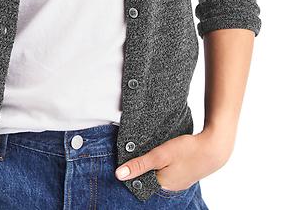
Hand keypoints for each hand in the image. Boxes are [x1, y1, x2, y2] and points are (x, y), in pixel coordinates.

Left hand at [115, 130, 231, 191]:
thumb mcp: (160, 155)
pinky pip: (170, 169)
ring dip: (156, 161)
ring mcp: (179, 181)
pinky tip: (168, 151)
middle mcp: (170, 186)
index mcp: (162, 184)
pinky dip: (166, 161)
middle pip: (150, 175)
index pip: (140, 178)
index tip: (131, 154)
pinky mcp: (186, 173)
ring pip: (160, 171)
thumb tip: (119, 175)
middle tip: (144, 147)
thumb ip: (140, 165)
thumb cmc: (187, 151)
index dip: (134, 167)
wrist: (215, 148)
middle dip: (145, 163)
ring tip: (156, 147)